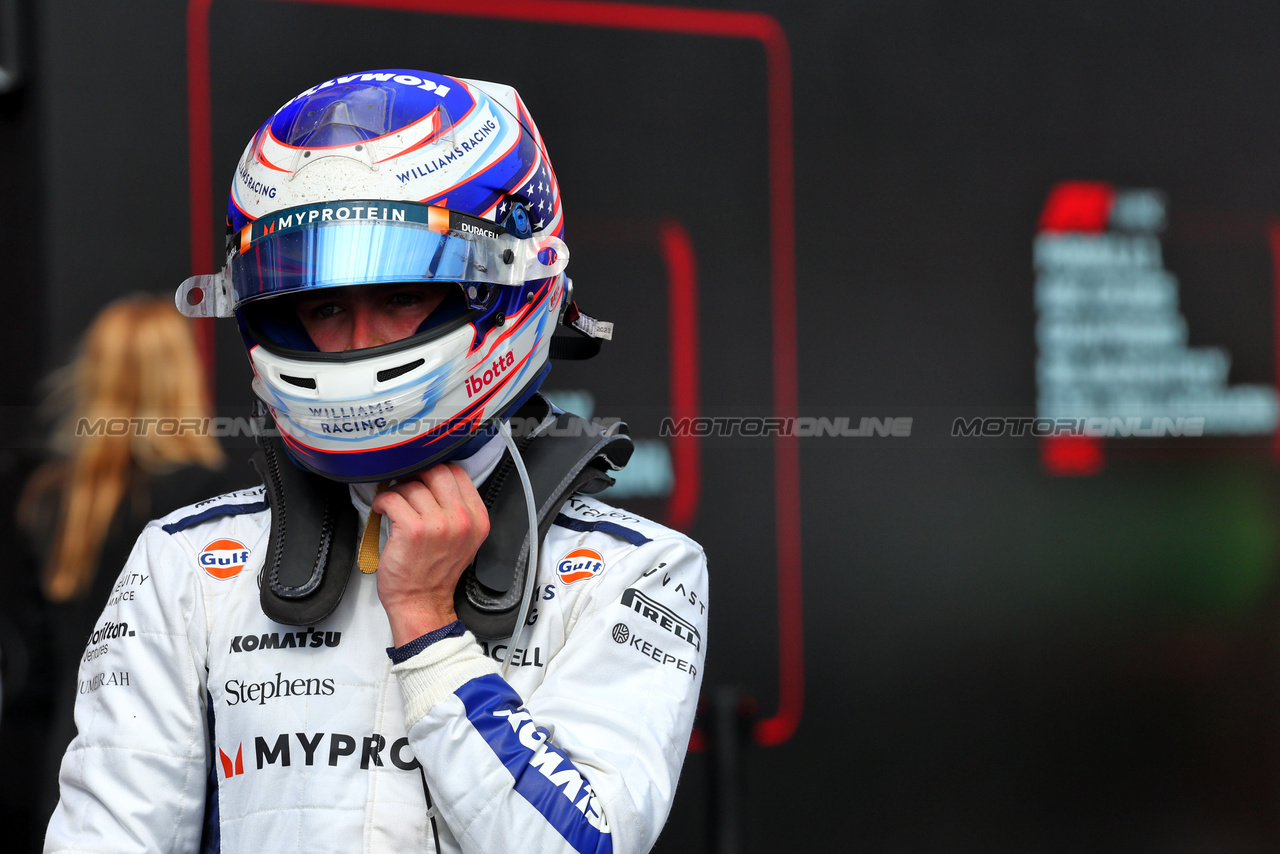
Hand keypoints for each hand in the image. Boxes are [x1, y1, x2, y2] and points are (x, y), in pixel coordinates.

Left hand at [371, 464, 489, 645]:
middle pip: (437, 471)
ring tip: (394, 505)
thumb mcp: (463, 539)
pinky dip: (382, 501)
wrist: (421, 601)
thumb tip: (435, 480)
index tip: (423, 479)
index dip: (437, 471)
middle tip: (407, 486)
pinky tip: (383, 511)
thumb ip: (459, 509)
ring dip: (397, 491)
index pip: (458, 473)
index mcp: (477, 519)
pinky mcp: (413, 529)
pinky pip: (392, 498)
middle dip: (417, 475)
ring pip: (412, 485)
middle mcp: (462, 519)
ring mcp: (438, 524)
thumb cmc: (436, 573)